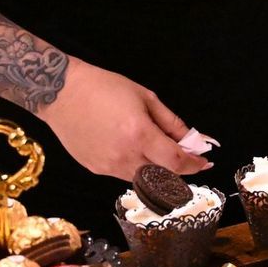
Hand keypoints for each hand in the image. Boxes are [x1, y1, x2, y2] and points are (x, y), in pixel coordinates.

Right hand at [39, 58, 212, 180]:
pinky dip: (138, 167)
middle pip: (162, 176)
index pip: (176, 162)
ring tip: (161, 151)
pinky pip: (124, 175)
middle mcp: (124, 156)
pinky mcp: (95, 169)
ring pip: (143, 178)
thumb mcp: (146, 97)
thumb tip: (192, 139)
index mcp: (139, 135)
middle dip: (179, 170)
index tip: (205, 162)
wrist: (62, 93)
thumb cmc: (105, 88)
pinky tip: (136, 150)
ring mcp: (107, 166)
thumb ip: (172, 122)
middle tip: (188, 158)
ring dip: (158, 170)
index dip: (194, 164)